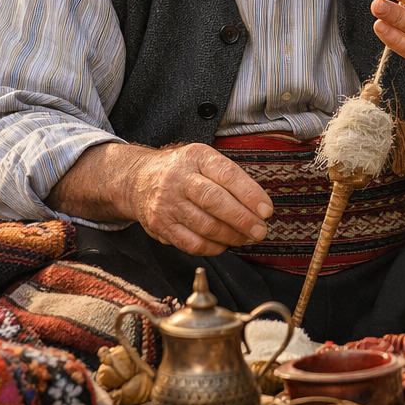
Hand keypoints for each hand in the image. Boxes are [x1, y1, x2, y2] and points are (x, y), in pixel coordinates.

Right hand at [126, 143, 273, 255]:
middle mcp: (179, 178)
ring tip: (246, 238)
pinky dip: (212, 247)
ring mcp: (167, 202)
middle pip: (215, 201)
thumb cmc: (181, 171)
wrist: (138, 180)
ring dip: (231, 236)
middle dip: (242, 219)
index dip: (250, 194)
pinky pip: (191, 242)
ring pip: (205, 225)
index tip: (266, 210)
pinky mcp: (160, 225)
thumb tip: (259, 205)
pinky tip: (224, 244)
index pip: (227, 174)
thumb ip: (229, 178)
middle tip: (260, 230)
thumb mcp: (203, 160)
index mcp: (196, 157)